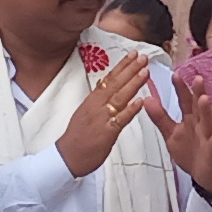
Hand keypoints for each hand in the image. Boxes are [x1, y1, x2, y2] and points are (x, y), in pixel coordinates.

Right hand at [56, 52, 152, 177]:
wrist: (67, 157)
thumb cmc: (78, 137)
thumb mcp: (86, 112)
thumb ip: (98, 101)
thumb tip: (108, 89)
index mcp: (92, 100)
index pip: (109, 79)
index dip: (122, 66)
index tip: (133, 54)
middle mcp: (96, 106)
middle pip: (115, 84)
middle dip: (131, 69)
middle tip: (143, 57)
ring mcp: (101, 118)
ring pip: (119, 97)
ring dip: (133, 84)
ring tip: (145, 71)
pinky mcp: (106, 133)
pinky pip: (120, 119)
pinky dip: (130, 110)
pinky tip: (140, 101)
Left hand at [159, 79, 211, 196]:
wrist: (207, 175)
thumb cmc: (191, 152)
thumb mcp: (171, 134)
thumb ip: (160, 117)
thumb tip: (147, 99)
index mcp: (190, 120)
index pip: (185, 101)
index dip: (181, 88)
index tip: (175, 74)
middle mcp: (201, 125)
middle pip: (199, 107)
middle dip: (198, 93)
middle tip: (197, 78)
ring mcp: (208, 137)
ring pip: (208, 122)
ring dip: (206, 111)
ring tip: (204, 98)